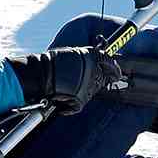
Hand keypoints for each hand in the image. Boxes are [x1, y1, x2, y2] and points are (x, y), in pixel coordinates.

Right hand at [7, 47, 125, 114]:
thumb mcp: (73, 53)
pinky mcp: (81, 99)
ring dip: (85, 90)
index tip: (117, 72)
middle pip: (104, 78)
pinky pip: (81, 103)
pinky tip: (63, 98)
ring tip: (69, 87)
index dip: (115, 68)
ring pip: (93, 90)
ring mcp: (88, 85)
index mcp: (92, 56)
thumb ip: (87, 57)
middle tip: (88, 81)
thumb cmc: (52, 62)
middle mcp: (94, 71)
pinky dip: (72, 104)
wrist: (40, 74)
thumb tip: (98, 61)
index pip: (110, 62)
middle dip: (100, 80)